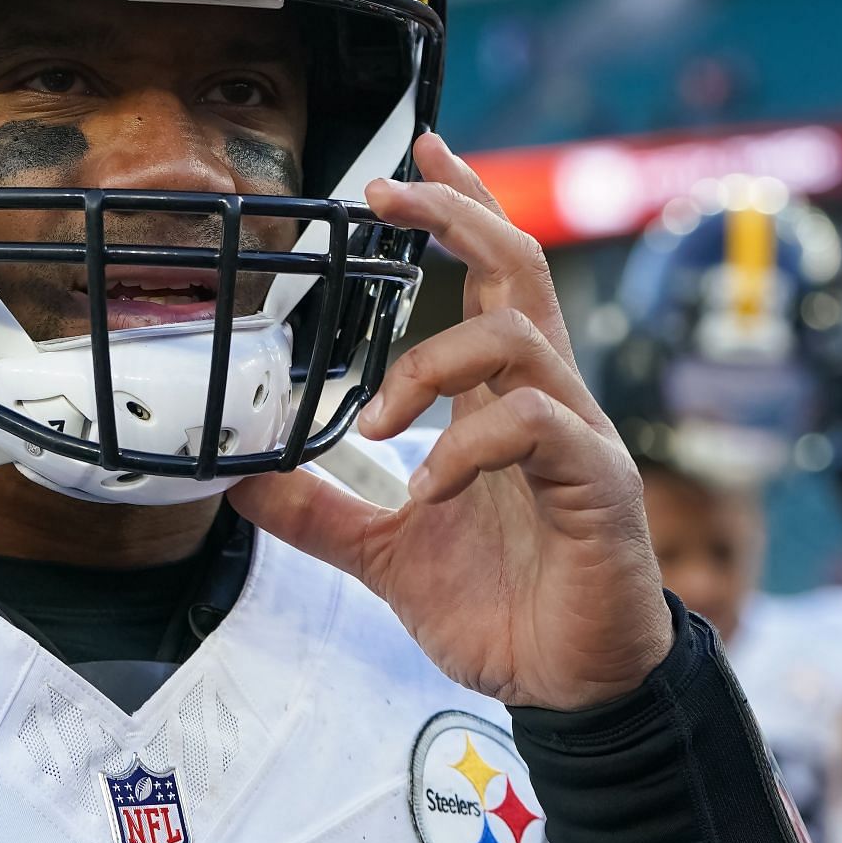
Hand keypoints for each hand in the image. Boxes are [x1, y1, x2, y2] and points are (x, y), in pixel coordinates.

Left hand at [230, 133, 672, 709]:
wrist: (568, 684)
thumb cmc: (502, 605)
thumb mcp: (385, 553)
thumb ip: (321, 512)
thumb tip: (243, 484)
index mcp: (499, 400)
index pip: (489, 277)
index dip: (458, 209)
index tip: (412, 158)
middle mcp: (544, 400)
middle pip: (516, 268)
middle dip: (456, 213)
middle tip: (388, 189)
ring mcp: (576, 438)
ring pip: (517, 339)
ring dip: (432, 364)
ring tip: (382, 420)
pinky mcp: (598, 485)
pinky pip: (535, 429)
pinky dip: (468, 446)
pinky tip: (429, 484)